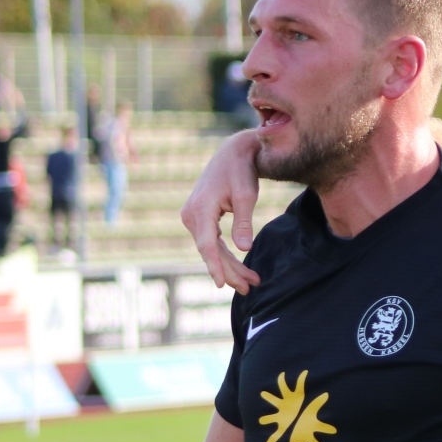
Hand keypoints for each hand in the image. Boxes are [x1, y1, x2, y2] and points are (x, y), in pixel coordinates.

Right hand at [180, 131, 263, 293]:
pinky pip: (211, 242)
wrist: (234, 153)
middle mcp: (191, 214)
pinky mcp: (199, 218)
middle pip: (209, 251)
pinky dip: (226, 255)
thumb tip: (244, 249)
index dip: (215, 266)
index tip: (221, 284)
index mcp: (200, 209)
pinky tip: (240, 269)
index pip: (207, 245)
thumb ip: (243, 223)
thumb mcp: (246, 196)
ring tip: (250, 283)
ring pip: (211, 249)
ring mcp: (193, 217)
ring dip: (230, 266)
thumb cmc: (241, 171)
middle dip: (230, 271)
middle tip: (249, 288)